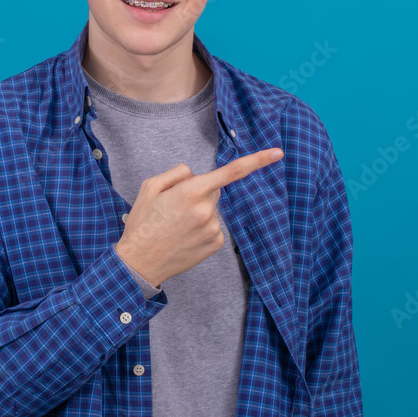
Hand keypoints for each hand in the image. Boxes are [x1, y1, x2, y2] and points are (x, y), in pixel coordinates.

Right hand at [114, 148, 283, 286]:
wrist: (139, 263)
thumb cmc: (142, 223)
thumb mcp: (149, 187)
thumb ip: (176, 173)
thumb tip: (196, 175)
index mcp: (190, 192)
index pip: (230, 172)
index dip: (257, 161)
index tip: (278, 153)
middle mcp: (206, 210)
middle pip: (213, 190)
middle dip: (198, 192)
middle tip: (174, 208)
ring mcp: (213, 229)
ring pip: (212, 209)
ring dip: (198, 212)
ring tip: (175, 226)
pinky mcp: (215, 243)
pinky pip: (213, 226)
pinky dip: (202, 228)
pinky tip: (184, 236)